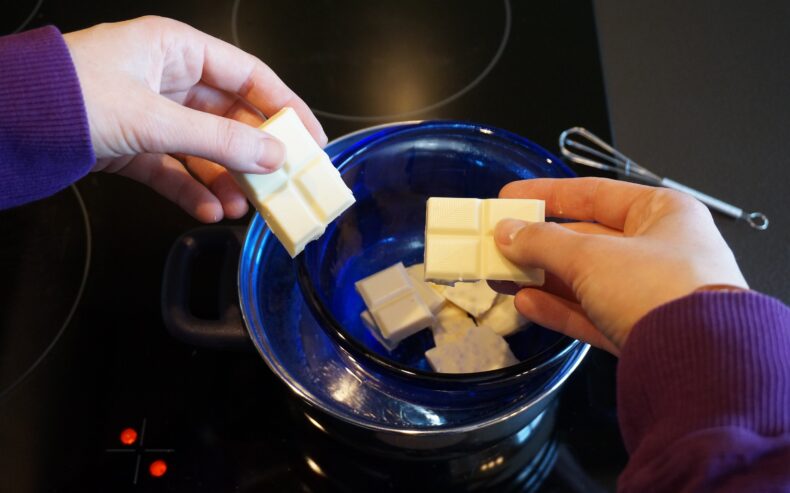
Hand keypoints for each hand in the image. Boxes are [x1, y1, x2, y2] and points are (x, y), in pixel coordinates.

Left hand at [63, 16, 326, 221]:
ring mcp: (149, 113)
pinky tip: (209, 211)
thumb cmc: (71, 98)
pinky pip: (174, 170)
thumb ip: (220, 141)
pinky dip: (192, 191)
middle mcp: (167, 78)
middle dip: (254, 155)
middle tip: (281, 185)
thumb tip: (275, 157)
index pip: (249, 76)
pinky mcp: (131, 146)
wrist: (3, 127)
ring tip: (244, 208)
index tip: (311, 140)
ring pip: (204, 149)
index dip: (285, 108)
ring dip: (226, 179)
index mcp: (176, 50)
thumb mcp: (154, 120)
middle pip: (229, 118)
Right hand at [493, 178, 746, 354]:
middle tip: (498, 244)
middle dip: (539, 243)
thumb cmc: (655, 286)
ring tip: (501, 275)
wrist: (698, 362)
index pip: (596, 194)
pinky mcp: (640, 330)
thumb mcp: (591, 257)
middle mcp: (661, 249)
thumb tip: (505, 232)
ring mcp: (650, 293)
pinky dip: (558, 308)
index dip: (549, 194)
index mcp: (662, 213)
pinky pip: (592, 312)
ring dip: (542, 277)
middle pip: (587, 239)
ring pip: (585, 279)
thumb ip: (542, 242)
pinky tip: (525, 304)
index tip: (511, 197)